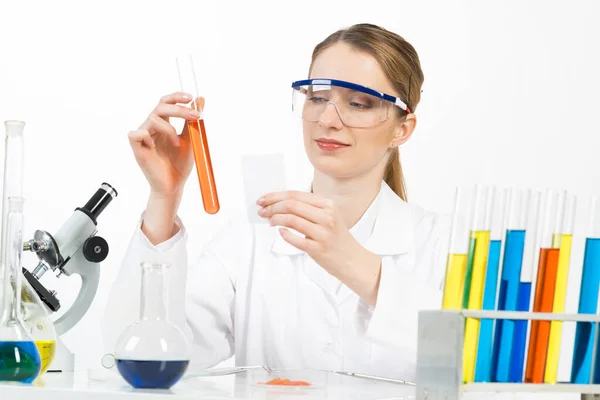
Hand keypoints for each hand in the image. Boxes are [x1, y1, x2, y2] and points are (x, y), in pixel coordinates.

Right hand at [128, 92, 203, 197]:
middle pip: (160, 106)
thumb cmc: (179, 164)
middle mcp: (152, 127)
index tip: (190, 97)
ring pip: (153, 119)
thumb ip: (192, 120)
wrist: (174, 185)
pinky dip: (148, 137)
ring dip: (169, 130)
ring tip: (177, 144)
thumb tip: (200, 99)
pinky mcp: (136, 148)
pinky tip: (155, 147)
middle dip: (179, 109)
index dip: (176, 97)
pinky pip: (137, 133)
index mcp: (163, 124)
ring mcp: (144, 137)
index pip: (166, 103)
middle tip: (195, 116)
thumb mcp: (191, 139)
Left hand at [257, 191, 381, 300]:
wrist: (352, 260)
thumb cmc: (336, 238)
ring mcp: (323, 233)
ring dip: (276, 219)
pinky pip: (295, 239)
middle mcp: (326, 216)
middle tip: (262, 211)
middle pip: (292, 205)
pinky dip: (285, 234)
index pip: (296, 195)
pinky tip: (281, 233)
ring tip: (270, 221)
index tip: (263, 199)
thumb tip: (280, 204)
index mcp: (328, 205)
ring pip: (291, 219)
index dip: (276, 196)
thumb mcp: (328, 216)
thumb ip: (308, 209)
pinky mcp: (318, 249)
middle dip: (272, 207)